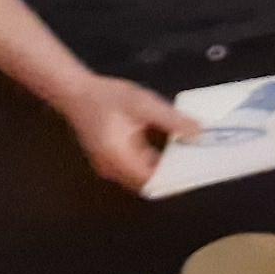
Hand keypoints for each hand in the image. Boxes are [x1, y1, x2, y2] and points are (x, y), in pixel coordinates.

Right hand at [54, 76, 202, 193]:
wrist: (75, 91)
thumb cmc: (107, 97)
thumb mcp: (144, 105)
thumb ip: (172, 121)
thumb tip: (199, 134)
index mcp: (119, 159)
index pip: (152, 182)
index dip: (175, 180)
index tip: (197, 172)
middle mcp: (112, 169)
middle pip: (149, 182)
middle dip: (173, 175)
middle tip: (198, 165)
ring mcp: (110, 166)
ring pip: (143, 176)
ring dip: (165, 168)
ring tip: (190, 158)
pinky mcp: (111, 160)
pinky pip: (136, 168)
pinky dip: (154, 162)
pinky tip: (171, 150)